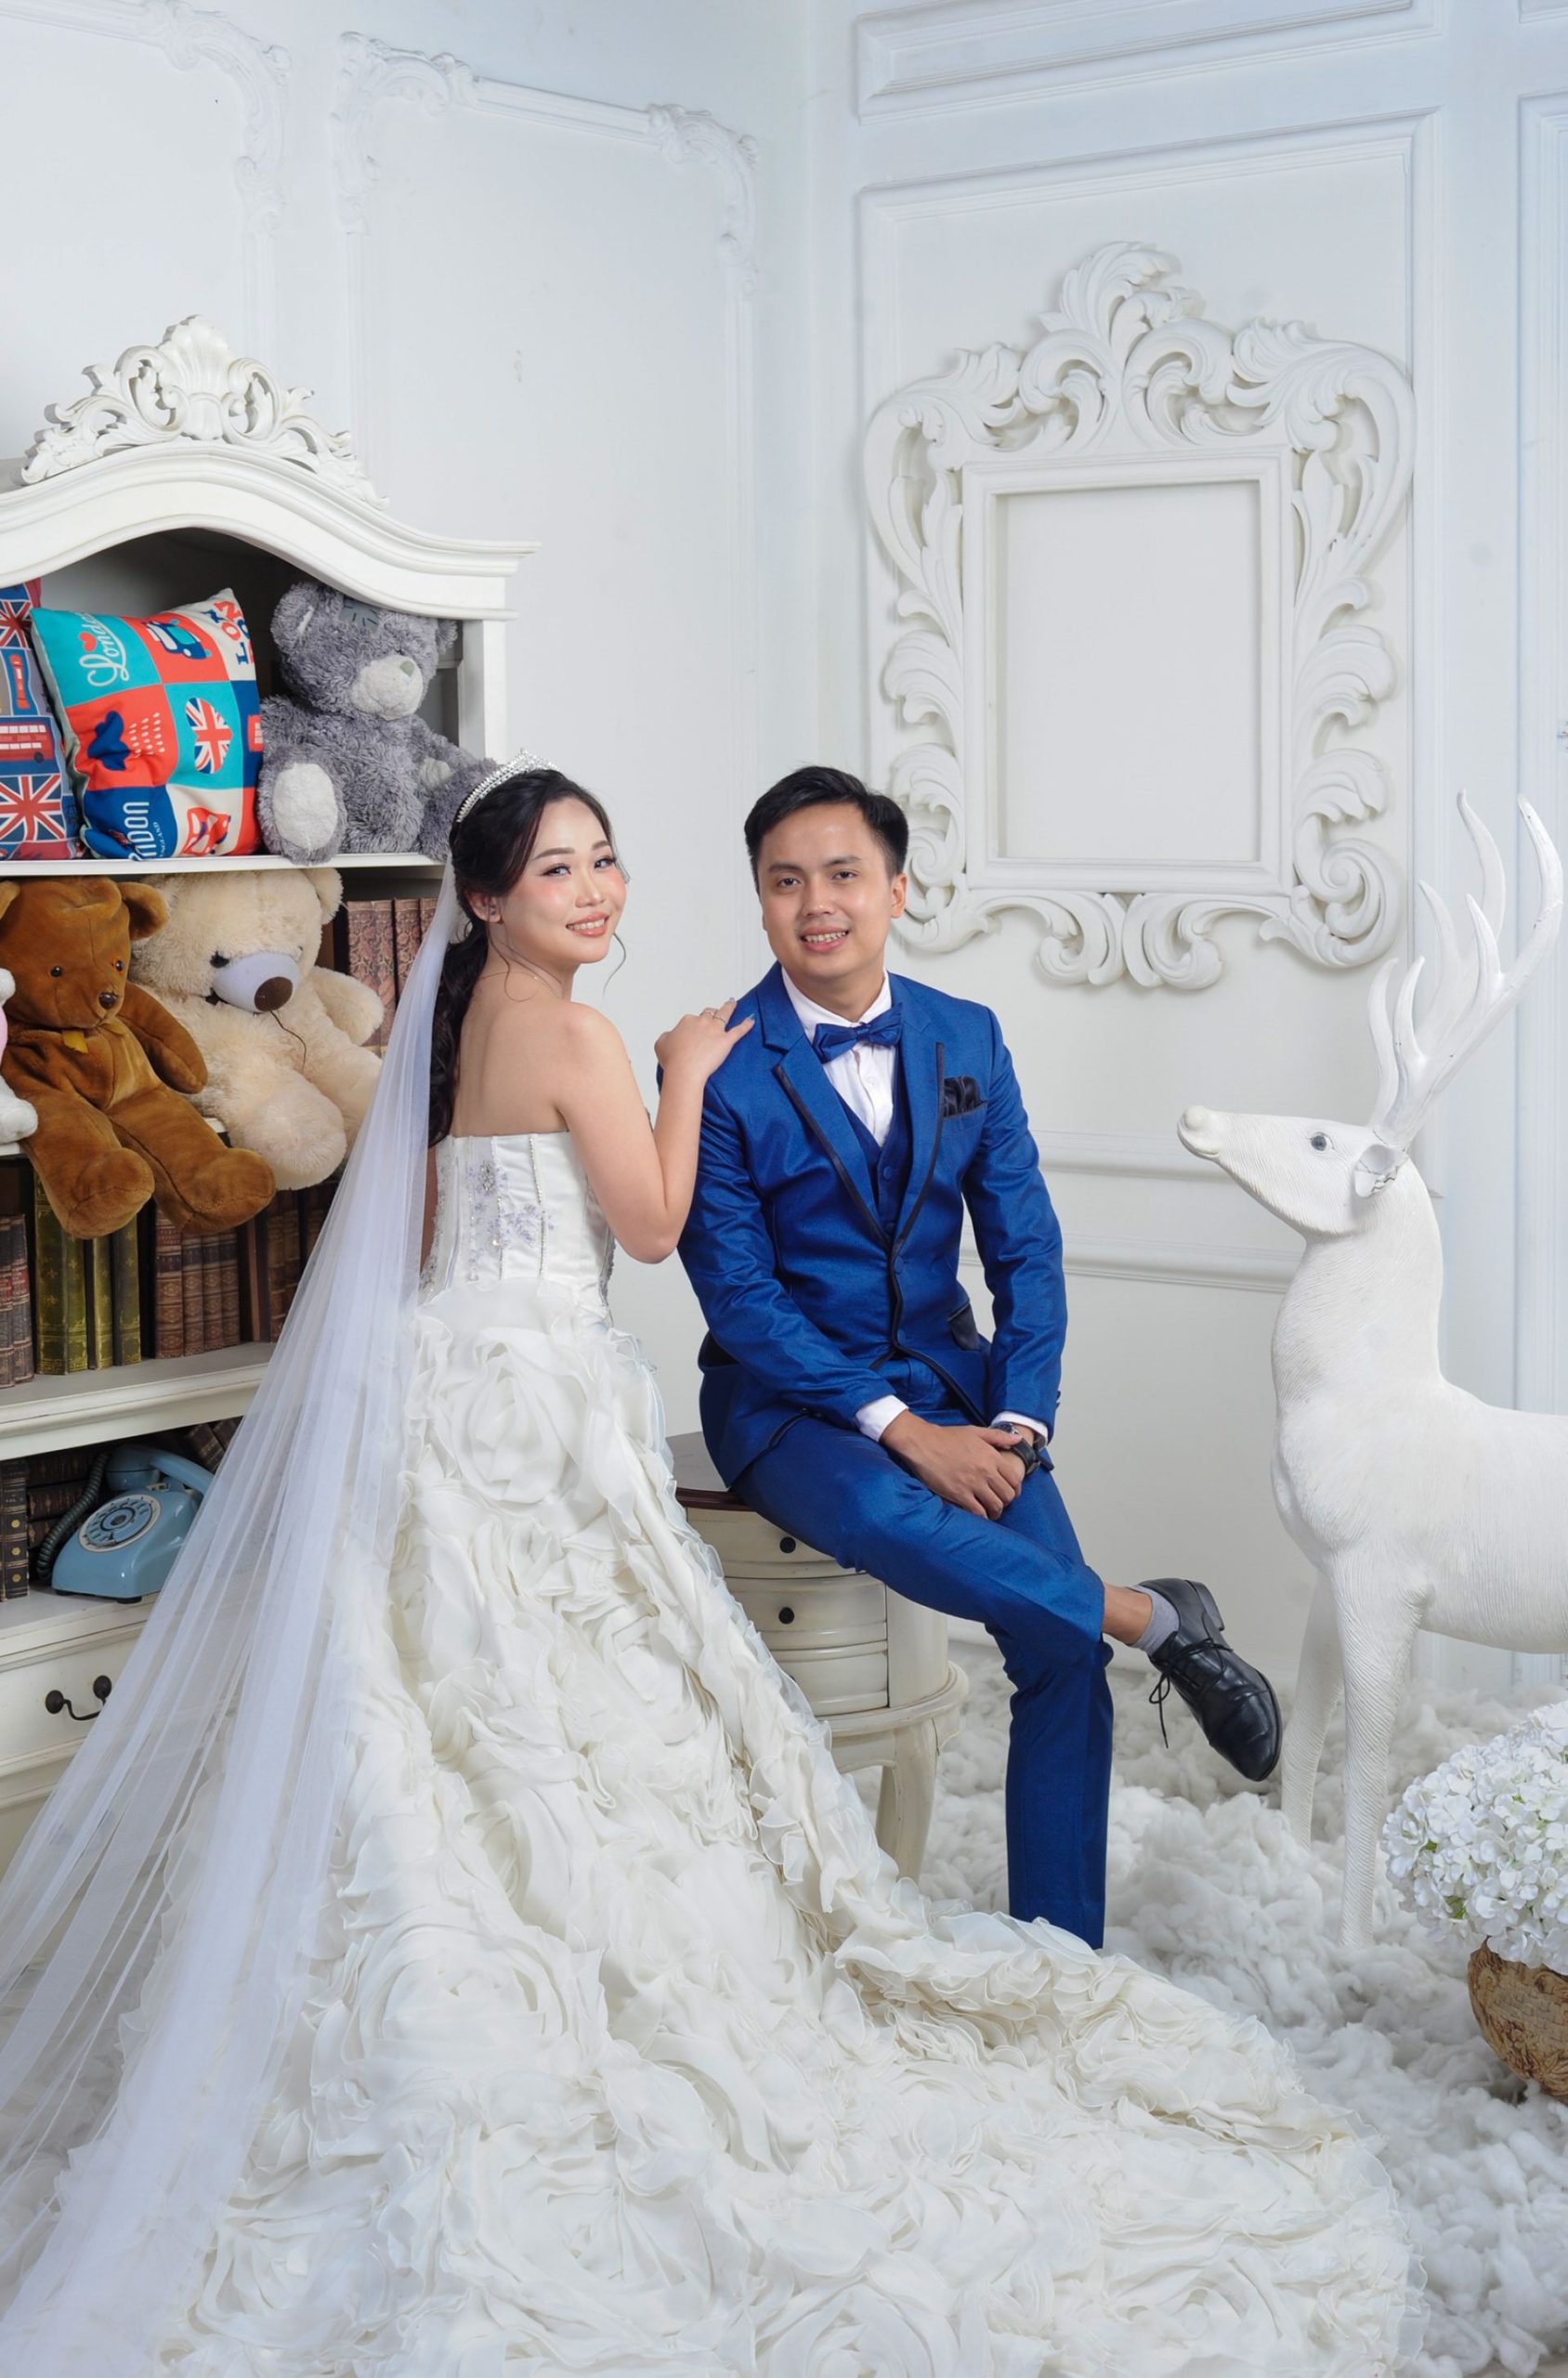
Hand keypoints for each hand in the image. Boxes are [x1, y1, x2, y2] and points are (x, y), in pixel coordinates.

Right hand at [654, 1001, 753, 1083]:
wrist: (684, 1070)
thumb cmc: (672, 1060)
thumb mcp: (661, 1044)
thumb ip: (667, 1036)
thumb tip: (671, 1035)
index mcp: (687, 1021)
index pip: (693, 1019)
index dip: (694, 1025)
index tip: (694, 1033)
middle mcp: (702, 1022)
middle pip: (709, 1013)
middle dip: (711, 1013)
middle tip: (714, 1014)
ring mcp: (715, 1030)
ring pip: (724, 1014)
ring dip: (729, 1007)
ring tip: (733, 1003)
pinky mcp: (726, 1041)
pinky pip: (738, 1030)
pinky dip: (746, 1025)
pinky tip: (751, 1020)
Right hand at [881, 1414, 1028, 1517]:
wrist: (923, 1443)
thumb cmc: (947, 1437)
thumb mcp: (975, 1431)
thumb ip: (998, 1436)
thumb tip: (1017, 1439)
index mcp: (991, 1456)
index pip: (1014, 1479)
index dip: (1015, 1490)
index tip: (1011, 1493)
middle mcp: (985, 1471)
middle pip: (1007, 1495)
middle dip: (1006, 1502)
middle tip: (1000, 1503)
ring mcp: (972, 1484)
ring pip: (995, 1506)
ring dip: (995, 1512)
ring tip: (991, 1513)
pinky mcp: (959, 1494)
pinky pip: (977, 1512)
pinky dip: (981, 1516)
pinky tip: (979, 1515)